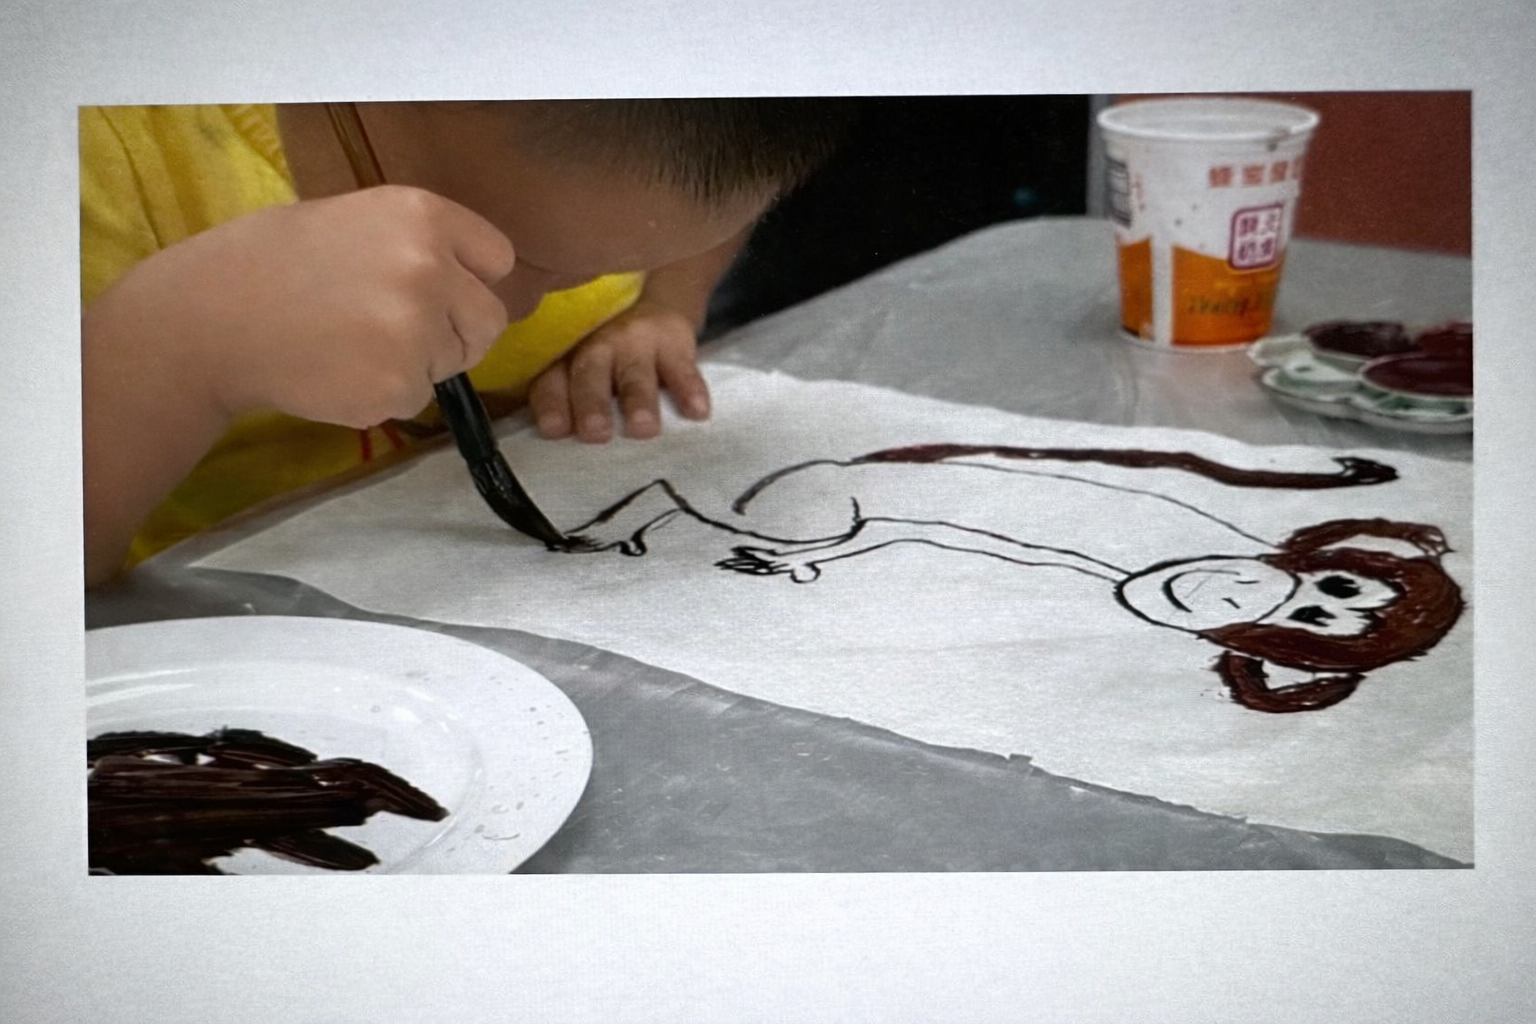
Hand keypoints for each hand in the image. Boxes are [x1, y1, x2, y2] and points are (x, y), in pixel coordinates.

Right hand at [121, 184, 514, 428]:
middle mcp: (430, 269)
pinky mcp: (397, 386)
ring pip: (452, 362)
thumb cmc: (272, 260)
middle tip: (398, 331)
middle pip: (489, 319)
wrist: (209, 317)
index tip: (441, 290)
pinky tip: (335, 370)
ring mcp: (416, 331)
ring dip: (416, 363)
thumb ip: (417, 246)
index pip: (497, 259)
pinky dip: (383, 394)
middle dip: (455, 331)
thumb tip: (469, 283)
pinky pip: (415, 397)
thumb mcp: (354, 220)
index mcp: (423, 216)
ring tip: (350, 344)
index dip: (469, 280)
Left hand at [526, 297, 711, 442]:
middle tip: (596, 433)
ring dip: (638, 401)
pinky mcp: (673, 341)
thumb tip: (557, 447)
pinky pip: (682, 368)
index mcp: (566, 358)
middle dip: (592, 403)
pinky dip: (690, 389)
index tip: (553, 430)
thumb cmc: (606, 359)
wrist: (650, 301)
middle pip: (590, 374)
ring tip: (643, 429)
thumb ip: (566, 402)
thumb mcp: (579, 371)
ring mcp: (636, 342)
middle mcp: (597, 347)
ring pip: (635, 374)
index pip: (552, 381)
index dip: (551, 404)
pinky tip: (697, 411)